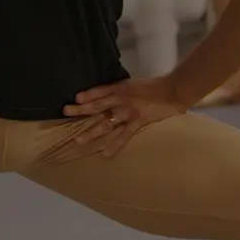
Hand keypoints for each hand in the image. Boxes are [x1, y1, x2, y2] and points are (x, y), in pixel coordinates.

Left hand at [56, 75, 184, 158]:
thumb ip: (121, 90)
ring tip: (78, 141)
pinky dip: (115, 145)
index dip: (88, 95)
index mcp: (121, 88)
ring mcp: (128, 111)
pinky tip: (105, 154)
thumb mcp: (134, 84)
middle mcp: (121, 99)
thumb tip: (110, 96)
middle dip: (80, 110)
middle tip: (65, 112)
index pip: (100, 91)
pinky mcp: (138, 121)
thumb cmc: (156, 86)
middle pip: (97, 105)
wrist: (173, 90)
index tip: (75, 99)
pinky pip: (124, 135)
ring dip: (91, 132)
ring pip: (106, 123)